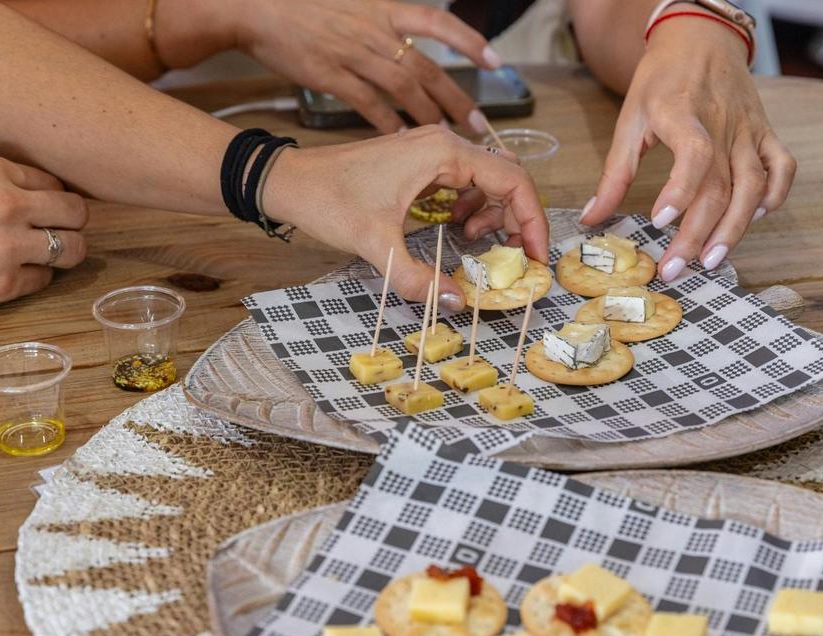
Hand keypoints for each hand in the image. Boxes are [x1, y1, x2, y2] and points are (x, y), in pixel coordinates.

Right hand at [0, 154, 87, 319]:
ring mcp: (7, 247)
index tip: (42, 209)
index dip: (51, 200)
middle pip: (77, 212)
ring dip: (65, 253)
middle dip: (71, 223)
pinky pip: (46, 279)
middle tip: (59, 230)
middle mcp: (5, 204)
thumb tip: (38, 184)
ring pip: (75, 249)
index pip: (54, 183)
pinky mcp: (4, 284)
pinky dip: (34, 278)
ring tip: (47, 253)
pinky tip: (13, 272)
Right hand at [233, 0, 499, 134]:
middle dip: (456, 97)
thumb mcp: (353, 3)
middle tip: (478, 123)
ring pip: (404, 89)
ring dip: (430, 115)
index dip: (469, 41)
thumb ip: (384, 21)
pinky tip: (405, 140)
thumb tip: (409, 42)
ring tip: (450, 136)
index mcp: (383, 9)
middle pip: (426, 67)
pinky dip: (390, 124)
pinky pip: (369, 105)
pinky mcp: (331, 75)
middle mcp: (374, 31)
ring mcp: (353, 54)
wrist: (257, 6)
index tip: (495, 61)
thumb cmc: (305, 6)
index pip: (438, 22)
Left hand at [263, 126, 547, 310]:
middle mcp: (443, 144)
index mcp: (443, 153)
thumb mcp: (375, 245)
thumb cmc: (328, 201)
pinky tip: (454, 230)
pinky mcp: (420, 163)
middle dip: (517, 220)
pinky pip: (463, 182)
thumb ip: (418, 279)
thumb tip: (459, 304)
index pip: (513, 181)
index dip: (532, 221)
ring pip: (487, 181)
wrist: (287, 181)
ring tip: (474, 245)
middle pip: (506, 180)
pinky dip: (470, 208)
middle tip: (515, 259)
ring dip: (492, 215)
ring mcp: (431, 151)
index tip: (535, 257)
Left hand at [580, 15, 795, 280]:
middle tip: (674, 269)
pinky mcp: (766, 132)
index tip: (659, 221)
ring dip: (734, 228)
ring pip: (752, 186)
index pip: (693, 153)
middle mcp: (721, 123)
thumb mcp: (629, 118)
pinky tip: (754, 220)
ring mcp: (748, 129)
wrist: (701, 39)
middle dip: (696, 235)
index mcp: (682, 112)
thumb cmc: (662, 80)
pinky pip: (783, 168)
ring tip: (711, 260)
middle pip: (718, 186)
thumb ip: (614, 173)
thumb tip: (591, 218)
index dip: (681, 189)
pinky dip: (775, 197)